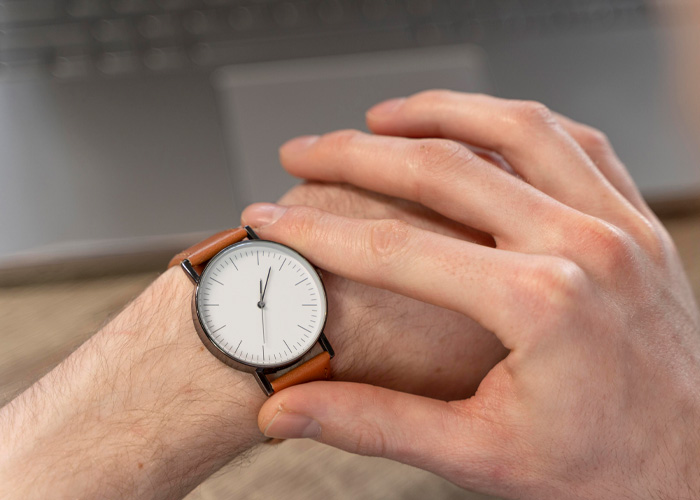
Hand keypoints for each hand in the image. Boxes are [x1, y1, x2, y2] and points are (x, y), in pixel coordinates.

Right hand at [243, 91, 699, 498]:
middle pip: (444, 170)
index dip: (319, 233)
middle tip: (306, 150)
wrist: (696, 470)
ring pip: (515, 129)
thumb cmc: (605, 470)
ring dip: (438, 113)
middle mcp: (586, 246)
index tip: (271, 219)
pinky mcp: (638, 223)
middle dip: (357, 154)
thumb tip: (288, 412)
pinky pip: (577, 141)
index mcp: (541, 305)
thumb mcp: (479, 456)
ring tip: (382, 117)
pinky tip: (481, 126)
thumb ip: (375, 423)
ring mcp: (619, 225)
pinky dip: (517, 122)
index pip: (397, 249)